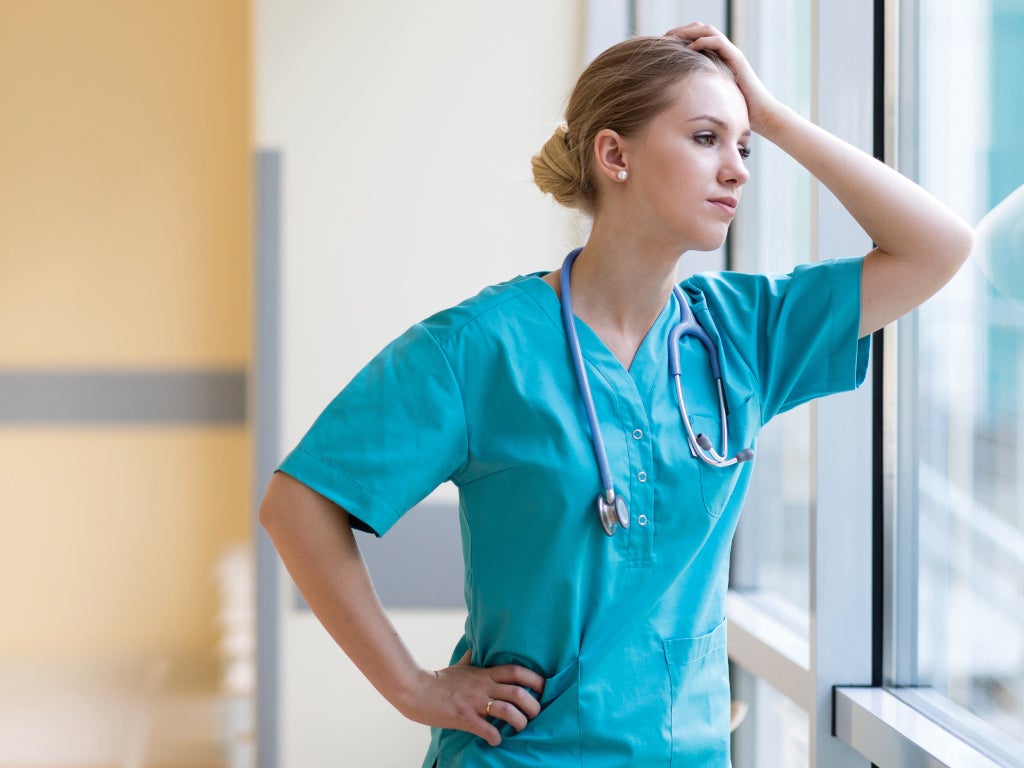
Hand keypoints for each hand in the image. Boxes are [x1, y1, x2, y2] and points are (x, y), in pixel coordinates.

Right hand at [399, 650, 545, 746]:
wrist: (415, 689)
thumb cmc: (437, 680)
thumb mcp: (458, 666)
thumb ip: (470, 658)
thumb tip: (474, 646)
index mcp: (483, 674)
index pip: (515, 671)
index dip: (533, 678)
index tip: (543, 687)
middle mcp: (482, 686)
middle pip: (517, 692)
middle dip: (532, 704)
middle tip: (535, 713)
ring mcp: (473, 702)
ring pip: (507, 711)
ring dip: (519, 722)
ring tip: (521, 728)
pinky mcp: (463, 717)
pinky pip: (486, 729)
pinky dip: (495, 736)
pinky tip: (496, 740)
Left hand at [664, 22, 782, 133]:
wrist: (759, 113)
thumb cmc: (735, 109)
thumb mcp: (708, 97)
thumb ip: (696, 91)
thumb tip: (674, 98)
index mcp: (716, 57)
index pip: (696, 37)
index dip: (680, 37)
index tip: (662, 44)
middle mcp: (723, 52)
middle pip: (700, 29)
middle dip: (681, 30)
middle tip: (664, 36)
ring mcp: (730, 53)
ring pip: (709, 31)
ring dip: (689, 31)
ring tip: (674, 37)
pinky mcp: (736, 59)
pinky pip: (719, 42)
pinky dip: (703, 41)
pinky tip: (689, 48)